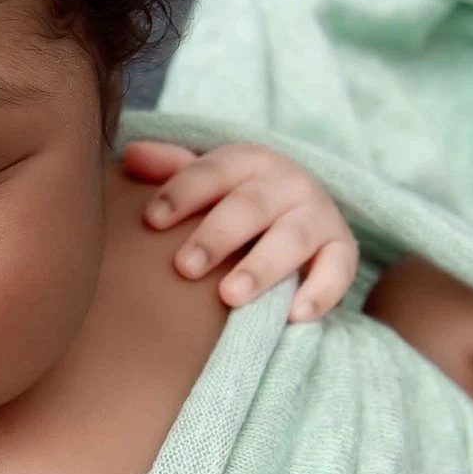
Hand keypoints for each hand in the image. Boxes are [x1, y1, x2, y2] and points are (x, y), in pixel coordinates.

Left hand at [121, 140, 360, 323]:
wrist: (305, 209)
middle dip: (217, 235)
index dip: (182, 193)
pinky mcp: (342, 249)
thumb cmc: (239, 199)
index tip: (151, 220)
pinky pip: (338, 269)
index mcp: (248, 161)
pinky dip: (321, 291)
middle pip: (251, 205)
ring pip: (293, 237)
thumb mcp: (209, 180)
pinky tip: (294, 316)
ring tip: (230, 295)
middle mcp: (287, 182)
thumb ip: (172, 170)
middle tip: (185, 267)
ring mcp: (318, 214)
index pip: (212, 172)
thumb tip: (130, 156)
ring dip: (262, 266)